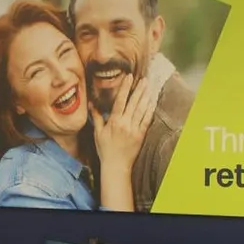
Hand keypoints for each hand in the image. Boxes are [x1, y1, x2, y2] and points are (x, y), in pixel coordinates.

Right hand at [90, 77, 155, 210]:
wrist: (116, 166)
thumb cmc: (105, 150)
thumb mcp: (98, 133)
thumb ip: (97, 117)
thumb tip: (91, 104)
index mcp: (114, 122)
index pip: (120, 100)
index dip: (125, 88)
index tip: (129, 77)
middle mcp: (125, 124)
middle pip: (133, 103)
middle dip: (139, 89)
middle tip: (144, 79)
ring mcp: (134, 129)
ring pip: (141, 109)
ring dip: (146, 97)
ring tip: (149, 87)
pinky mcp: (141, 135)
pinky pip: (147, 120)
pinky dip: (150, 110)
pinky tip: (152, 102)